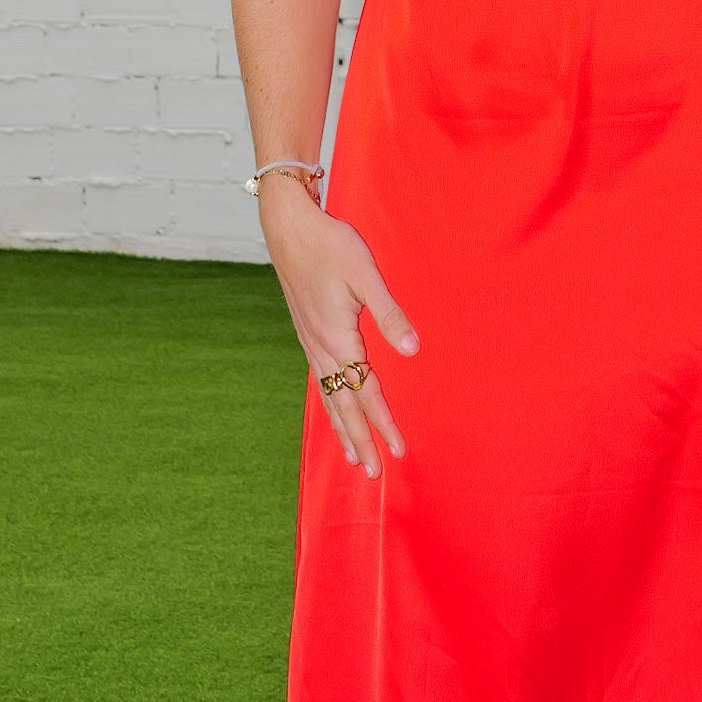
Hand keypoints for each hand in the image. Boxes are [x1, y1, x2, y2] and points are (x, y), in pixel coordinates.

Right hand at [262, 187, 414, 478]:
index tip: (398, 450)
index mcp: (339, 339)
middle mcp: (322, 349)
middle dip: (360, 440)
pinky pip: (321, 382)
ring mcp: (311, 344)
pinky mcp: (308, 335)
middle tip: (373, 473)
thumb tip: (411, 349)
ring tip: (353, 457)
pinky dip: (330, 405)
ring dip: (342, 429)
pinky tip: (334, 410)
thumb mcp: (366, 275)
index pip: (366, 392)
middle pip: (344, 406)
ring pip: (329, 398)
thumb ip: (389, 313)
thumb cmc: (331, 246)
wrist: (289, 229)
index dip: (383, 423)